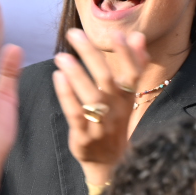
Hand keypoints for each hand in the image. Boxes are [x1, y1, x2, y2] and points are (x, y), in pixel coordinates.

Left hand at [51, 28, 147, 187]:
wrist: (107, 161)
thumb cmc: (114, 120)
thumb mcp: (127, 95)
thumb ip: (134, 65)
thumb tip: (138, 36)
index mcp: (129, 98)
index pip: (133, 73)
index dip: (126, 54)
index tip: (115, 33)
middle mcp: (118, 110)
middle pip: (107, 79)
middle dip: (91, 54)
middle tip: (74, 34)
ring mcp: (102, 124)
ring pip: (92, 97)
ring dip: (76, 75)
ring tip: (60, 56)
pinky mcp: (84, 136)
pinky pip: (76, 113)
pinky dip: (66, 95)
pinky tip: (57, 77)